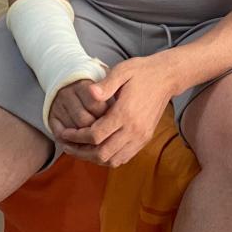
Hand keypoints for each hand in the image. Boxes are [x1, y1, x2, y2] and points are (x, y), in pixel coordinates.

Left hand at [56, 56, 176, 167]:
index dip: (76, 137)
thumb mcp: (122, 71)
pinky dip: (108, 158)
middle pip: (102, 153)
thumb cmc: (141, 72)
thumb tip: (89, 92)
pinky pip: (124, 158)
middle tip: (67, 145)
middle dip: (81, 152)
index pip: (95, 135)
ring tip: (80, 149)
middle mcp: (134, 129)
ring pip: (113, 160)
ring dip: (93, 158)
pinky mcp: (145, 139)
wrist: (166, 77)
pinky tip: (97, 148)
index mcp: (125, 113)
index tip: (64, 133)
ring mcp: (141, 136)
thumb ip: (105, 84)